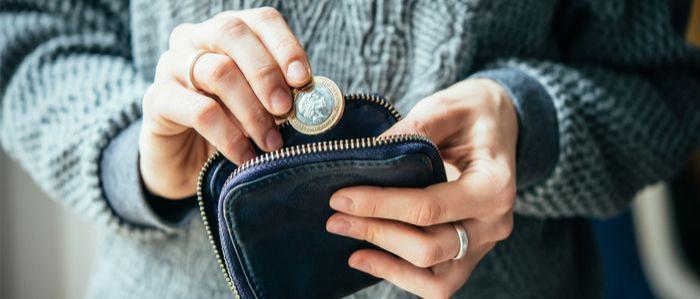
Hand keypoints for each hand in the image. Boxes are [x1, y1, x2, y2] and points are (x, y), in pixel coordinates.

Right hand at [140, 7, 309, 198]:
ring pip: (218, 71)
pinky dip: (229, 136)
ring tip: (271, 142)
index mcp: (229, 32)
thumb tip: (313, 98)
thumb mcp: (261, 107)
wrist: (185, 164)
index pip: (261, 20)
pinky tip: (245, 157)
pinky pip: (199, 111)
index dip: (286, 46)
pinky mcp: (156, 99)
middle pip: (234, 33)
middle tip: (286, 109)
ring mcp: (171, 65)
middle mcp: (196, 38)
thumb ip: (282, 95)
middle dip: (266, 73)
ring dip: (252, 111)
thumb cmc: (231, 127)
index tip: (303, 79)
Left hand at [326, 79, 517, 297]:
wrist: (500, 124)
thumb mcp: (447, 108)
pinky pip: (437, 282)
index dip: (380, 206)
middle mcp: (494, 223)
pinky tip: (366, 257)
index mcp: (494, 186)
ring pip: (434, 278)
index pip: (430, 208)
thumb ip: (413, 130)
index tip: (341, 197)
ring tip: (348, 239)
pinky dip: (400, 275)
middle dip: (376, 232)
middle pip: (429, 248)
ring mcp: (483, 244)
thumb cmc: (474, 113)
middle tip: (335, 216)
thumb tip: (366, 156)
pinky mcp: (469, 253)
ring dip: (386, 261)